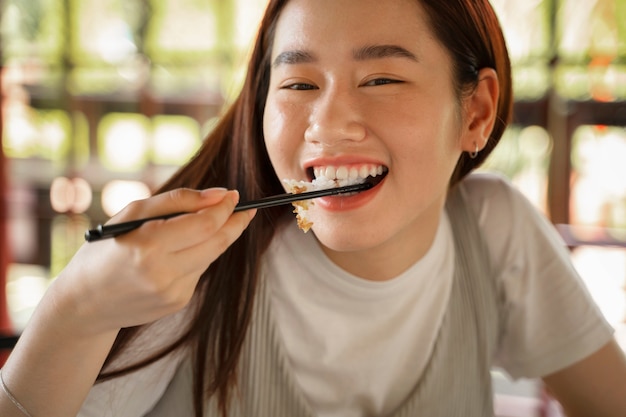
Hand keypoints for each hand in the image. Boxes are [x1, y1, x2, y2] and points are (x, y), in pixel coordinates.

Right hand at [47, 187, 255, 336]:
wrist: (84, 302)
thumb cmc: (107, 247)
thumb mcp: (133, 213)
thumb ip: (178, 201)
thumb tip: (220, 195)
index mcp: (148, 246)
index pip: (205, 224)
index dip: (225, 208)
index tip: (234, 195)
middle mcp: (163, 274)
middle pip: (218, 242)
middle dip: (235, 222)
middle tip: (245, 208)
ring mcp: (173, 293)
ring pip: (211, 256)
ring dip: (216, 237)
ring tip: (207, 223)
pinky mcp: (177, 303)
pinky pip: (199, 271)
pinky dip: (197, 256)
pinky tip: (179, 252)